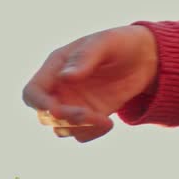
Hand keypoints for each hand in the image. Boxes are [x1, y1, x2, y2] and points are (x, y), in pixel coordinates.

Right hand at [23, 25, 158, 141]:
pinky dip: (92, 134)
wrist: (145, 58)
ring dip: (80, 129)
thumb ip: (84, 58)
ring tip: (105, 121)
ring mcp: (73, 105)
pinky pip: (81, 135)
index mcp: (55, 68)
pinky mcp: (88, 117)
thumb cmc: (121, 43)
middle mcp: (59, 89)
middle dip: (66, 119)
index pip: (33, 92)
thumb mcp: (105, 43)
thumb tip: (64, 77)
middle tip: (91, 116)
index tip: (56, 111)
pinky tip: (108, 124)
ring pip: (61, 128)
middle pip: (46, 115)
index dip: (38, 104)